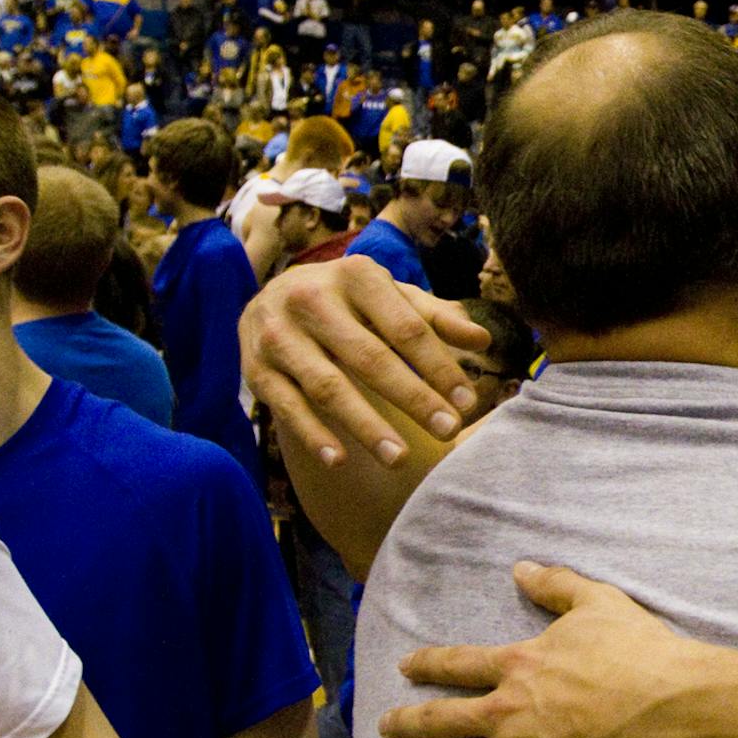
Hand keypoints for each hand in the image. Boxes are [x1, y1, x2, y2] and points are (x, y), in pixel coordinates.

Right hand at [239, 256, 490, 466]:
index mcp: (356, 275)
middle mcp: (312, 299)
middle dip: (413, 399)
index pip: (406, 328)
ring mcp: (279, 335)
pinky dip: (312, 435)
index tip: (468, 402)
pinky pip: (287, 407)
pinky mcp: (254, 367)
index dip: (439, 367)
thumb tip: (482, 340)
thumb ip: (435, 319)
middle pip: (370, 358)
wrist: (270, 297)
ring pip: (328, 386)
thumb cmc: (348, 301)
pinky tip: (339, 461)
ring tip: (400, 457)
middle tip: (448, 430)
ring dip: (365, 426)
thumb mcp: (390, 298)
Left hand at [383, 563, 721, 737]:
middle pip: (440, 721)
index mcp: (517, 666)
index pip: (457, 664)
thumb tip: (521, 567)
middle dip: (406, 726)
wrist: (667, 711)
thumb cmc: (638, 654)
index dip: (426, 664)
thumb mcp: (597, 603)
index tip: (404, 668)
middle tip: (384, 730)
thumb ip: (555, 585)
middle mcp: (505, 713)